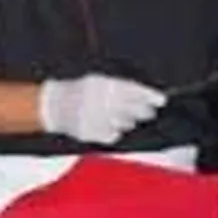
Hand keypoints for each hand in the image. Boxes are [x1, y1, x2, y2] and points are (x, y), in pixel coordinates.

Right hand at [38, 75, 166, 143]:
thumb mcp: (100, 82)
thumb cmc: (82, 92)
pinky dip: (114, 131)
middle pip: (134, 110)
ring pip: (126, 124)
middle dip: (144, 111)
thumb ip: (122, 88)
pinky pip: (113, 135)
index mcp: (103, 86)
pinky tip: (108, 125)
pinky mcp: (91, 132)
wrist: (55, 105)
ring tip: (118, 115)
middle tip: (147, 112)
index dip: (150, 95)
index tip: (162, 100)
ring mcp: (96, 118)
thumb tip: (148, 99)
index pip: (134, 90)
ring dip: (128, 121)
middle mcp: (101, 101)